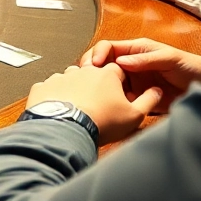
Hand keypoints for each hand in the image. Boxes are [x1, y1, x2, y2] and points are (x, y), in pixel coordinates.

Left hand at [26, 63, 161, 144]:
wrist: (66, 129)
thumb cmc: (100, 122)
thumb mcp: (134, 115)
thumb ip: (148, 100)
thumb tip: (157, 91)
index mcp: (106, 74)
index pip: (117, 71)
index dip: (119, 84)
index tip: (117, 96)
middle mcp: (82, 71)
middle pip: (92, 74)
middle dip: (95, 87)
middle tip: (96, 106)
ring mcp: (60, 77)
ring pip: (70, 80)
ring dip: (74, 91)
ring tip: (77, 110)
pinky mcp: (43, 87)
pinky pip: (50, 90)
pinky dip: (54, 98)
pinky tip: (59, 111)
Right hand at [82, 37, 200, 111]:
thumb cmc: (189, 66)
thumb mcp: (169, 58)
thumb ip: (146, 59)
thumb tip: (120, 61)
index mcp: (135, 50)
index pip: (109, 47)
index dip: (98, 53)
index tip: (94, 65)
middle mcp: (129, 65)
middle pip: (102, 65)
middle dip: (91, 71)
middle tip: (86, 80)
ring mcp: (131, 82)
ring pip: (107, 83)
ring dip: (99, 87)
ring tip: (94, 94)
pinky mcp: (135, 98)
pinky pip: (118, 99)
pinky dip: (111, 102)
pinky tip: (108, 106)